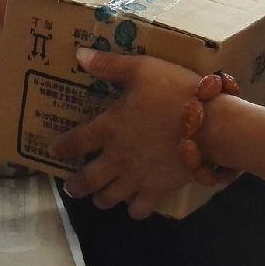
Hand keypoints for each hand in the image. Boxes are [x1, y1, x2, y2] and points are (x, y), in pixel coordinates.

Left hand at [52, 49, 204, 218]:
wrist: (210, 124)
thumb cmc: (175, 93)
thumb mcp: (141, 69)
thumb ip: (109, 65)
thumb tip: (78, 55)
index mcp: (108, 128)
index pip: (75, 142)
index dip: (62, 148)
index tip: (54, 151)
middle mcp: (117, 158)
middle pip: (87, 180)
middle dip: (76, 186)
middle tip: (71, 187)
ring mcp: (137, 178)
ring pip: (109, 198)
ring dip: (101, 199)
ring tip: (99, 198)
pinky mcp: (158, 190)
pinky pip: (140, 209)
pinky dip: (134, 210)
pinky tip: (134, 206)